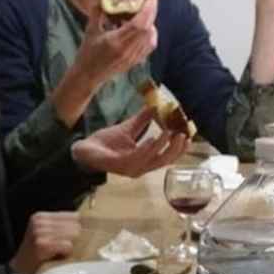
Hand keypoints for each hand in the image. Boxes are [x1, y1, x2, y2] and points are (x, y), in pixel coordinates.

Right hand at [9, 211, 81, 273]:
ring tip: (59, 252)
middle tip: (64, 247)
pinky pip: (68, 246)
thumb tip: (87, 223)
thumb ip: (61, 225)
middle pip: (76, 225)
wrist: (19, 269)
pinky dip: (66, 253)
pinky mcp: (42, 244)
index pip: (73, 216)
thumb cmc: (36, 253)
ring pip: (74, 235)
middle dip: (75, 238)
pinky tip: (57, 256)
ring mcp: (40, 232)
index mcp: (41, 216)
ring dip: (70, 247)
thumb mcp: (45, 233)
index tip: (74, 237)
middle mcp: (40, 222)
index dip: (77, 228)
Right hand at [71, 0, 157, 92]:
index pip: (139, 25)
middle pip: (148, 30)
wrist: (88, 76)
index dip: (147, 11)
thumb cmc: (87, 53)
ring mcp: (133, 57)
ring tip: (144, 15)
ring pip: (151, 38)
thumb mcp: (90, 31)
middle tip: (149, 2)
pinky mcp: (136, 61)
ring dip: (151, 24)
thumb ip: (97, 14)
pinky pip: (149, 46)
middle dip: (151, 14)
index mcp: (116, 42)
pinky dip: (150, 35)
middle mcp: (128, 50)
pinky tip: (143, 29)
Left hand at [71, 108, 189, 176]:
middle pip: (165, 161)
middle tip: (184, 134)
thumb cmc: (105, 143)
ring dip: (163, 146)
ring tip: (170, 132)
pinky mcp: (120, 165)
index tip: (189, 135)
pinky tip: (153, 138)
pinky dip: (147, 148)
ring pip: (153, 159)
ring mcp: (131, 168)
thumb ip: (142, 120)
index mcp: (145, 160)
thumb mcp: (128, 129)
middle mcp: (141, 168)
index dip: (180, 149)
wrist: (84, 149)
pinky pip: (137, 157)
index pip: (167, 157)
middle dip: (176, 149)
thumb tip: (155, 105)